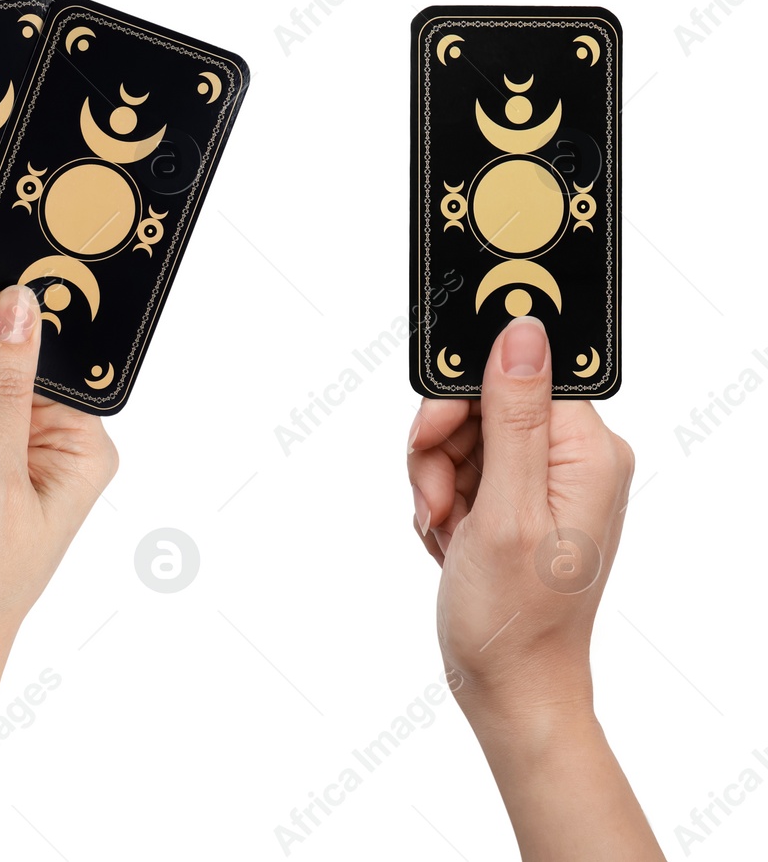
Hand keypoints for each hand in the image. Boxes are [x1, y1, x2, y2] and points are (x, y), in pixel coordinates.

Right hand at [408, 316, 631, 712]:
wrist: (510, 687)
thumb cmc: (513, 616)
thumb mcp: (506, 511)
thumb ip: (514, 417)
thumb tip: (522, 330)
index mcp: (588, 452)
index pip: (515, 373)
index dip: (460, 401)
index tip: (430, 439)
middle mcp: (576, 459)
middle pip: (483, 404)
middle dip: (440, 451)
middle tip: (436, 501)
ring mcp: (548, 480)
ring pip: (463, 438)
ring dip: (435, 481)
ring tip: (442, 529)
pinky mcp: (521, 500)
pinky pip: (464, 470)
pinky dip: (442, 500)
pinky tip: (448, 538)